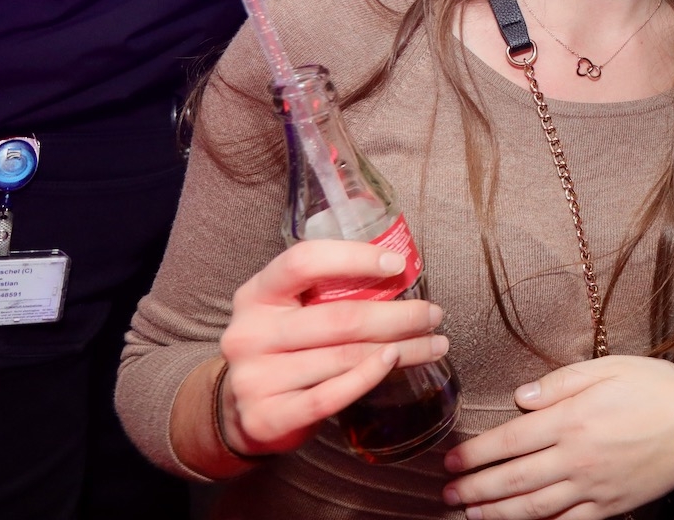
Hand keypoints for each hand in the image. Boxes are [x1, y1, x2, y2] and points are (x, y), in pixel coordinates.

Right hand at [217, 240, 448, 456]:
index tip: (398, 265)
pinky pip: (330, 396)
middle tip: (433, 314)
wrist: (240, 411)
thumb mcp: (291, 310)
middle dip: (398, 315)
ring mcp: (254, 378)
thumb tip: (400, 273)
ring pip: (344, 357)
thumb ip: (328, 292)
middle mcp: (249, 333)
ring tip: (433, 343)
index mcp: (256, 295)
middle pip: (339, 317)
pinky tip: (394, 363)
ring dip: (400, 349)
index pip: (304, 262)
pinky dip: (368, 378)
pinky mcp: (266, 417)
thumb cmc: (283, 348)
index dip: (354, 258)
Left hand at [444, 355, 673, 518]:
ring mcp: (592, 487)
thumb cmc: (657, 389)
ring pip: (533, 507)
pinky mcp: (610, 506)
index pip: (510, 441)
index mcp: (572, 420)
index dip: (476, 454)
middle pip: (513, 479)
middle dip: (476, 488)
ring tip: (470, 513)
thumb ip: (561, 382)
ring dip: (496, 513)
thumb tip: (521, 399)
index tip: (451, 461)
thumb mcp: (609, 367)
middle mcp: (576, 458)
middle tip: (448, 492)